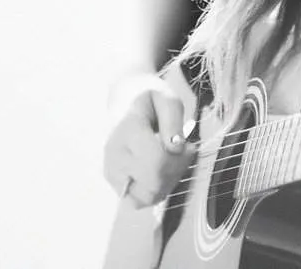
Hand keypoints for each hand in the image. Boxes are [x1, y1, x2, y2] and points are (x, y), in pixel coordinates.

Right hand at [102, 73, 197, 208]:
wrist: (126, 104)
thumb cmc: (151, 102)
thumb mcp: (168, 100)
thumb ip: (173, 122)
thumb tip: (175, 149)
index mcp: (128, 129)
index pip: (156, 162)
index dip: (179, 160)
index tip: (188, 146)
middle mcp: (115, 153)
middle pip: (153, 183)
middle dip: (175, 172)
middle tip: (183, 154)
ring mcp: (112, 170)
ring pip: (146, 198)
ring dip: (166, 184)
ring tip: (171, 162)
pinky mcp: (114, 183)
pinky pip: (140, 201)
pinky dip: (155, 191)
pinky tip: (161, 173)